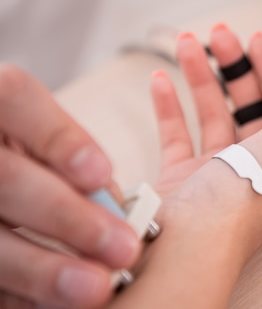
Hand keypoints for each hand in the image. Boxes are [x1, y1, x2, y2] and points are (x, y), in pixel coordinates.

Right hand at [0, 65, 139, 307]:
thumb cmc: (22, 148)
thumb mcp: (36, 129)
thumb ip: (65, 150)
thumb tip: (107, 194)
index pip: (16, 99)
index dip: (61, 140)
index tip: (103, 173)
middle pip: (8, 179)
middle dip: (67, 216)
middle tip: (124, 247)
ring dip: (43, 269)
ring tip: (96, 288)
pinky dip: (20, 293)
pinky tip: (56, 303)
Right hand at [109, 26, 261, 307]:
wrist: (195, 238)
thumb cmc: (250, 193)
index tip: (261, 41)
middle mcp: (258, 165)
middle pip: (251, 104)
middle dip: (238, 65)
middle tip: (222, 35)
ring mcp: (218, 171)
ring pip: (212, 113)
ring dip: (202, 75)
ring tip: (188, 43)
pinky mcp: (182, 177)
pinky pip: (176, 133)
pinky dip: (169, 104)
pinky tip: (163, 79)